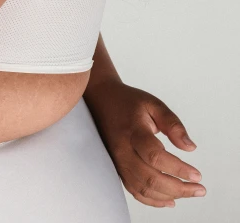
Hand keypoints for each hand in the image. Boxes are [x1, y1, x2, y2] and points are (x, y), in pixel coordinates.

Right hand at [86, 80, 205, 207]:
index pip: (155, 156)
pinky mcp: (118, 168)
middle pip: (150, 178)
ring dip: (169, 196)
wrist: (102, 101)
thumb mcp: (154, 104)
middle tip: (199, 189)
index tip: (197, 175)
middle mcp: (123, 150)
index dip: (177, 169)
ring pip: (143, 188)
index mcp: (133, 131)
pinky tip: (170, 200)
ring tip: (189, 192)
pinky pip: (134, 191)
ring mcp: (119, 162)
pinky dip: (153, 200)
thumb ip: (172, 124)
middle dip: (178, 188)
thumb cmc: (129, 102)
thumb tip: (190, 147)